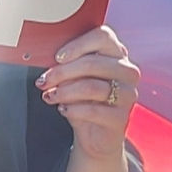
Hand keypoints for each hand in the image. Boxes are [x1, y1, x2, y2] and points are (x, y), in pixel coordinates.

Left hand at [35, 24, 139, 160]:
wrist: (95, 135)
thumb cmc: (84, 99)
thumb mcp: (74, 77)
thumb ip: (68, 64)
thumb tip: (49, 60)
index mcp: (117, 54)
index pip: (103, 36)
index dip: (78, 45)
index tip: (57, 57)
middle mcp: (127, 71)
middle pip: (92, 63)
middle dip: (61, 72)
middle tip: (44, 81)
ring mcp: (127, 94)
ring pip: (91, 86)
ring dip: (63, 91)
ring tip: (49, 96)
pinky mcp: (122, 117)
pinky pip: (93, 110)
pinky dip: (73, 109)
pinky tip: (63, 109)